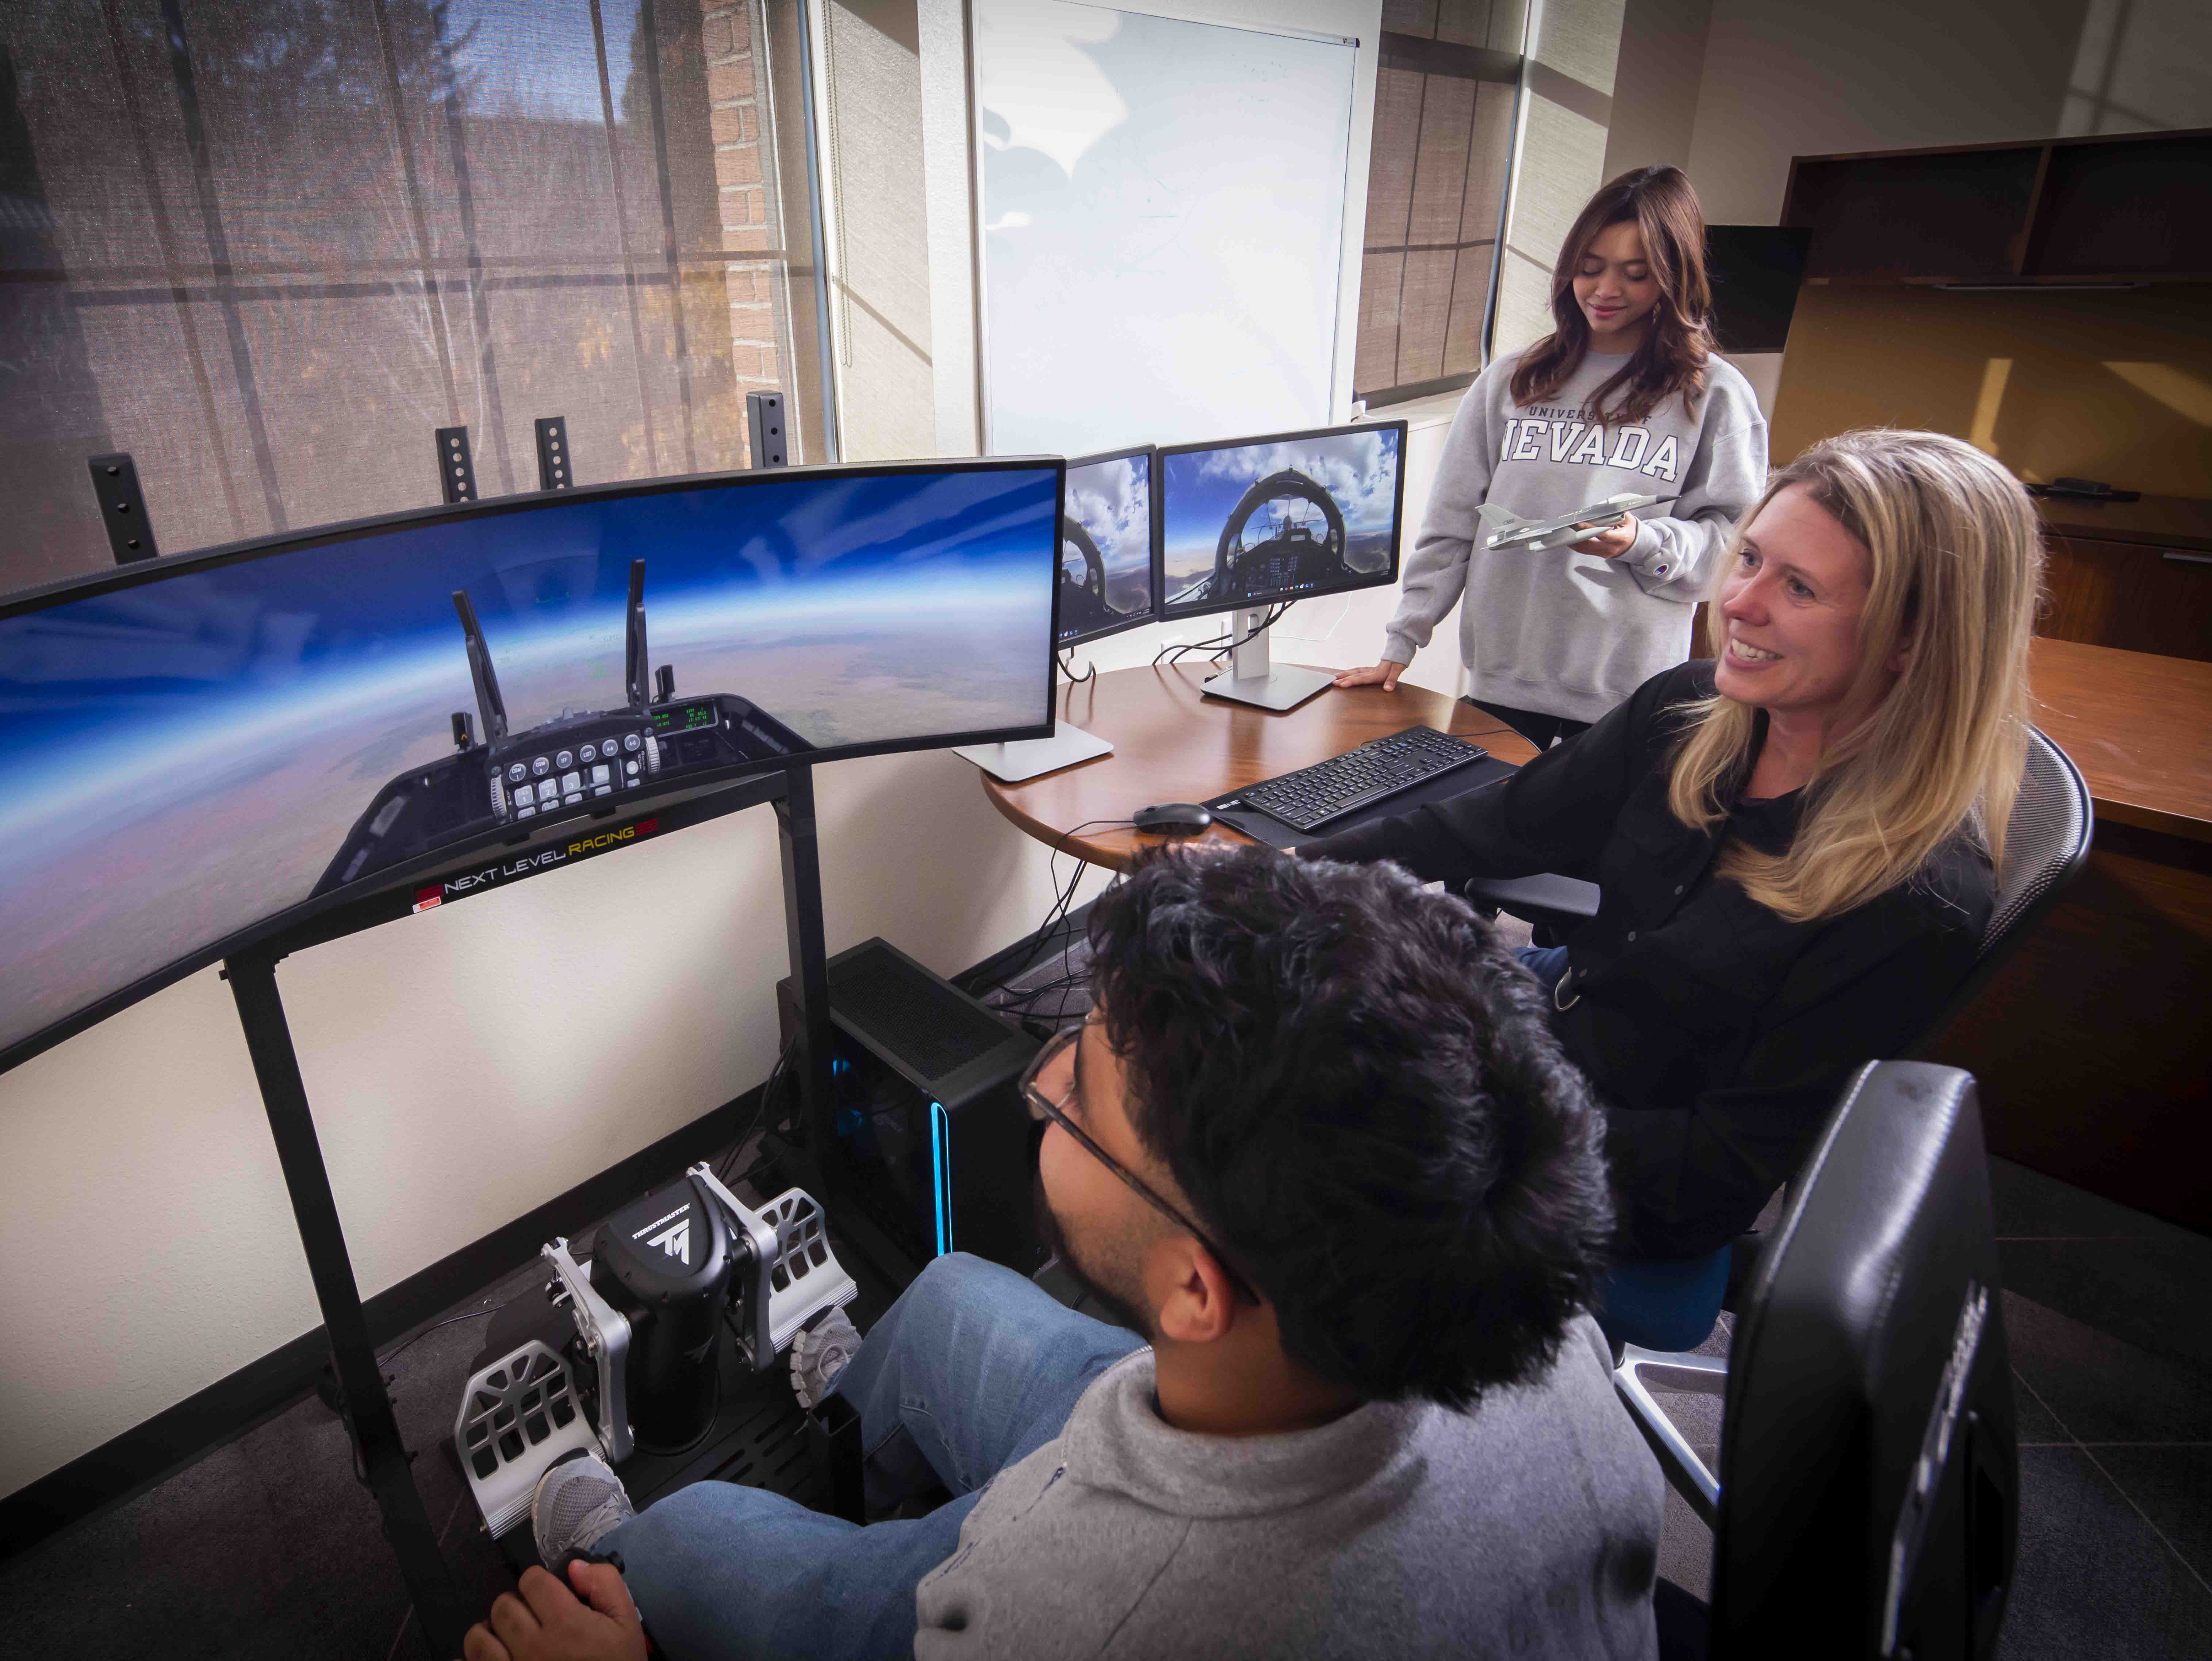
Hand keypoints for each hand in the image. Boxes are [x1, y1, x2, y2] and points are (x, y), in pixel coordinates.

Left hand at [461, 1562, 647, 1660]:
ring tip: (506, 1636)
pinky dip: (472, 1660)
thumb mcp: (626, 1623)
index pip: (532, 1581)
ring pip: (479, 1638)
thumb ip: (605, 1585)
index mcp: (566, 1624)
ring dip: (490, 1631)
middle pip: (503, 1606)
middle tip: (530, 1615)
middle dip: (515, 1603)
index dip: (539, 1580)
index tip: (546, 1592)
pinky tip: (490, 1658)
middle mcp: (534, 1647)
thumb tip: (575, 1567)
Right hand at [1331, 658, 1406, 691]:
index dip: (1351, 681)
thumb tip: (1387, 689)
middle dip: (1342, 679)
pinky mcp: (1370, 670)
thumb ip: (1392, 680)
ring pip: (1354, 672)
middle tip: (1332, 682)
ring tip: (1334, 677)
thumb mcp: (1397, 670)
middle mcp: (1371, 671)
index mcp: (1376, 673)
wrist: (1398, 654)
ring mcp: (1369, 670)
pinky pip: (1357, 671)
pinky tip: (1345, 674)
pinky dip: (1349, 672)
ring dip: (1344, 675)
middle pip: (1354, 675)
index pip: (1361, 678)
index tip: (1342, 684)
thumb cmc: (1397, 662)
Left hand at [1570, 513, 1636, 558]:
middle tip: (1567, 528)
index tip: (1580, 524)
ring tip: (1565, 533)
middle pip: (1590, 544)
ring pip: (1586, 549)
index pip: (1603, 534)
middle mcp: (1612, 548)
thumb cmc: (1630, 529)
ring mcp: (1606, 553)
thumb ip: (1615, 513)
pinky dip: (1577, 545)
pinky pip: (1586, 551)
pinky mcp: (1600, 555)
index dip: (1591, 529)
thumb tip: (1599, 508)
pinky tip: (1570, 539)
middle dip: (1577, 536)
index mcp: (1621, 538)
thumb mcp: (1627, 519)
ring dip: (1574, 541)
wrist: (1635, 544)